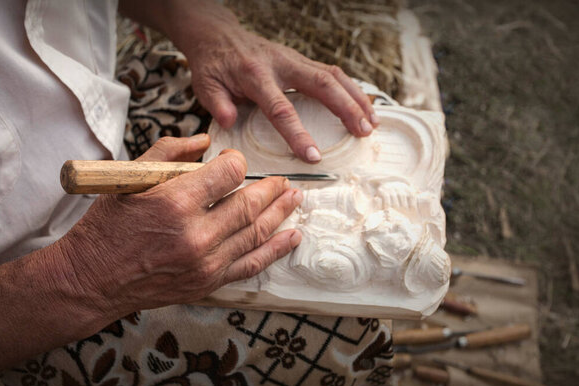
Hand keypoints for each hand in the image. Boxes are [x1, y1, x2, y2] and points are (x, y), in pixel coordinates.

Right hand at [61, 135, 302, 315]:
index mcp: (175, 202)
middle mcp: (196, 235)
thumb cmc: (108, 226)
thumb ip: (170, 152)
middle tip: (283, 180)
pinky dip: (275, 249)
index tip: (236, 162)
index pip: (228, 174)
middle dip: (270, 189)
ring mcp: (205, 263)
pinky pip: (251, 265)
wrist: (92, 279)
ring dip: (280, 214)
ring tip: (296, 198)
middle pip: (249, 204)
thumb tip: (204, 141)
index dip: (237, 163)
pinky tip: (292, 236)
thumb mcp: (130, 178)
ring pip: (256, 233)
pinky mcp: (208, 282)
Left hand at [122, 0, 378, 162]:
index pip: (281, 109)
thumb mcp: (205, 85)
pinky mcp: (302, 61)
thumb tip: (229, 123)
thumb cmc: (213, 65)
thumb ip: (218, 104)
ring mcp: (295, 60)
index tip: (314, 156)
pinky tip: (364, 106)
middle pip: (321, 86)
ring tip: (373, 123)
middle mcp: (282, 64)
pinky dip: (351, 90)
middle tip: (363, 133)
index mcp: (255, 76)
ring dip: (356, 99)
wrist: (218, 35)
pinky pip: (332, 73)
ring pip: (333, 77)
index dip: (298, 133)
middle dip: (346, 110)